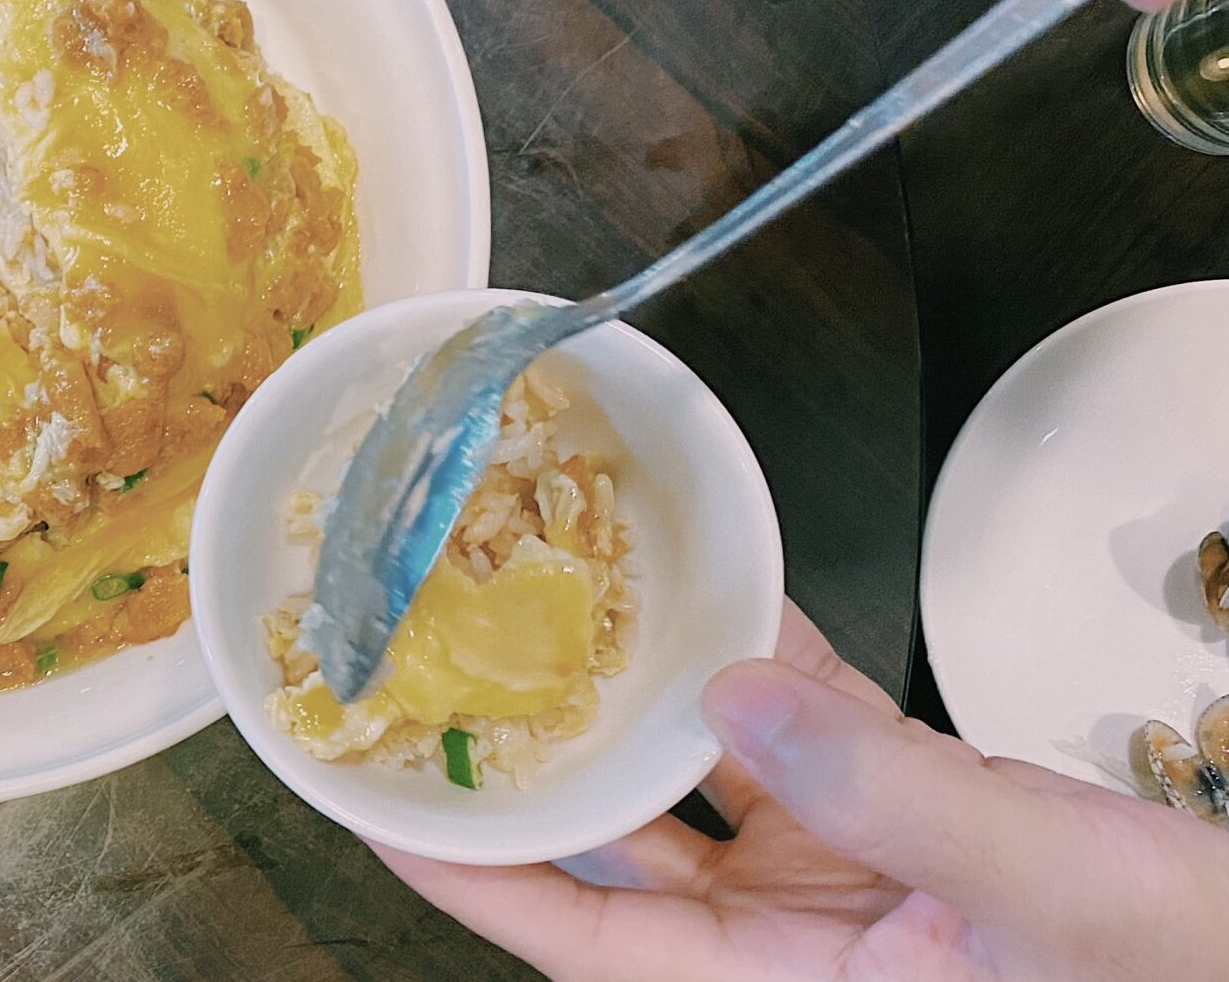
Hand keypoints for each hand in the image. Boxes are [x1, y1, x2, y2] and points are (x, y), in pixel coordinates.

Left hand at [374, 600, 1228, 980]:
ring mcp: (844, 873)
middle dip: (540, 759)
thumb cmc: (1181, 972)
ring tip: (553, 599)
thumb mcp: (1028, 890)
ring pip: (701, 772)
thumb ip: (882, 789)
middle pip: (620, 845)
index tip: (376, 806)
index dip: (473, 875)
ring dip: (643, 692)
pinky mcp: (901, 813)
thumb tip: (735, 686)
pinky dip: (762, 653)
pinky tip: (711, 582)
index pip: (583, 938)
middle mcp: (792, 939)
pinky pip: (803, 723)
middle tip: (444, 665)